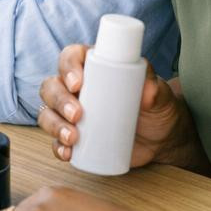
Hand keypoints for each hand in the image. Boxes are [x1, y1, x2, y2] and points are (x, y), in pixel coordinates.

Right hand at [38, 43, 195, 167]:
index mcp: (94, 67)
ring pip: (47, 113)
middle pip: (52, 86)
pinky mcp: (73, 137)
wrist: (163, 140)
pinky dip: (57, 146)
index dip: (68, 67)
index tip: (78, 83)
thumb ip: (154, 86)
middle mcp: (77, 88)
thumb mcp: (160, 95)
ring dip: (54, 125)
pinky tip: (67, 152)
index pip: (71, 57)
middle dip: (59, 100)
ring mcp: (71, 113)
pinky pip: (55, 140)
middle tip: (77, 115)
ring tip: (72, 138)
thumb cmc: (158, 110)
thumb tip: (146, 86)